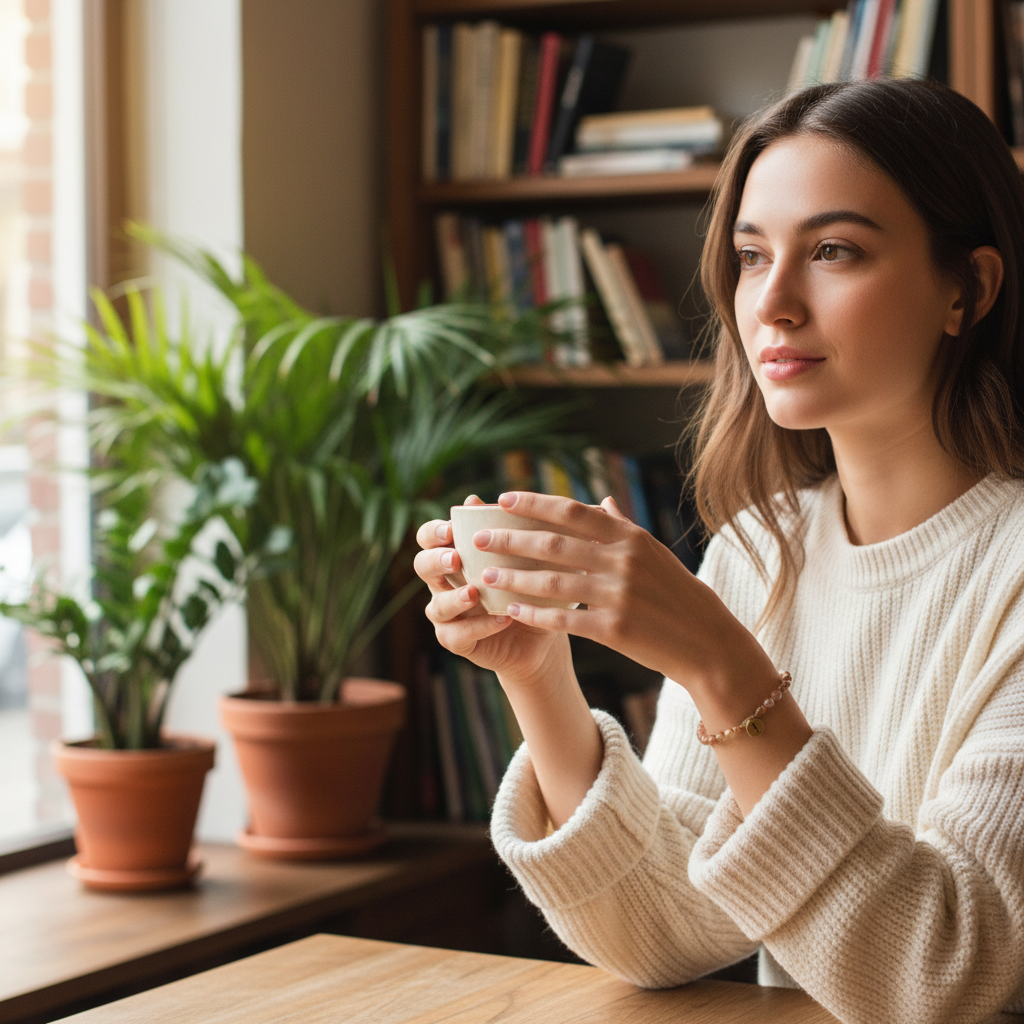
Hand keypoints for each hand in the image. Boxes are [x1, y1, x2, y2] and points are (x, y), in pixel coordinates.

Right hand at [413, 495, 571, 688]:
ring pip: (436, 606)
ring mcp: (447, 614)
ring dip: (454, 598)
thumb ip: (499, 530)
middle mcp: (444, 584)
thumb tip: (474, 499)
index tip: (450, 529)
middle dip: (436, 561)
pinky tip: (501, 618)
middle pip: (422, 567)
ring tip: (475, 592)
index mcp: (454, 556)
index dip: (433, 532)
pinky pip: (457, 635)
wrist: (542, 633)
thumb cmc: (527, 586)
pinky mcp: (457, 641)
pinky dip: (478, 627)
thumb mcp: (520, 557)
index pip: (428, 538)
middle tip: (456, 559)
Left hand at [476, 491, 775, 697]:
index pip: (572, 511)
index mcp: (629, 536)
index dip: (533, 503)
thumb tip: (600, 500)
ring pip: (552, 581)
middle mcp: (623, 560)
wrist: (706, 641)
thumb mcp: (653, 553)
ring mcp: (619, 594)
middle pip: (554, 543)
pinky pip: (564, 618)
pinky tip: (510, 610)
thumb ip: (622, 526)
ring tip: (484, 575)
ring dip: (514, 577)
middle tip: (478, 539)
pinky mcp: (615, 629)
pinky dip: (534, 614)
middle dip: (510, 539)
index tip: (501, 500)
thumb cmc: (675, 593)